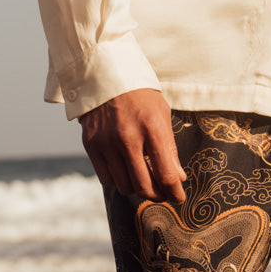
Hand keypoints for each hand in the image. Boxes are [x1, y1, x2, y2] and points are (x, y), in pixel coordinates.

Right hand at [80, 88, 185, 203]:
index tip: (179, 197)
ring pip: (124, 186)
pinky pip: (106, 179)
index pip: (166, 174)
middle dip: (157, 196)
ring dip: (136, 187)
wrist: (105, 74)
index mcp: (151, 127)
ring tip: (142, 177)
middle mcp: (128, 137)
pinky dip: (117, 180)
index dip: (175, 192)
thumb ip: (169, 148)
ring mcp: (107, 142)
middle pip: (144, 187)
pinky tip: (124, 170)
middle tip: (162, 193)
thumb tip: (178, 179)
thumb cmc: (139, 94)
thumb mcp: (161, 114)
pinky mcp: (91, 145)